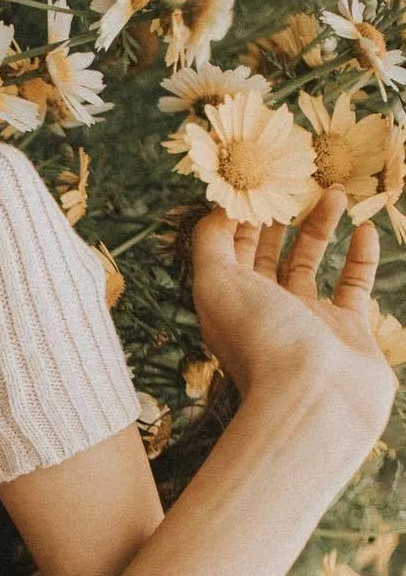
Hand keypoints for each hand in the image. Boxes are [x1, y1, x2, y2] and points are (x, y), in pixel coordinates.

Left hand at [191, 186, 396, 432]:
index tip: (258, 177)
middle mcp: (264, 311)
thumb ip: (210, 242)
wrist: (314, 398)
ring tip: (335, 190)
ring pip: (311, 263)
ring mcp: (307, 321)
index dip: (241, 214)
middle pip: (269, 254)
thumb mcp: (215, 283)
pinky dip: (360, 256)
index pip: (229, 250)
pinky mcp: (347, 331)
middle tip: (299, 177)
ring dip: (321, 226)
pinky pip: (354, 286)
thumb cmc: (260, 339)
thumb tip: (219, 207)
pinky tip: (364, 229)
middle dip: (282, 216)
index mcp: (228, 302)